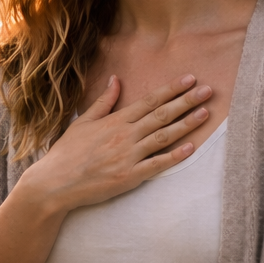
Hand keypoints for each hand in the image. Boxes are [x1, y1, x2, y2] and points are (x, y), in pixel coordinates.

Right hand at [0, 74, 210, 262]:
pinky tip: (191, 147)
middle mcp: (124, 135)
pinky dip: (175, 156)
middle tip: (209, 91)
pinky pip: (157, 164)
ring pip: (164, 137)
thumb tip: (115, 80)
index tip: (190, 79)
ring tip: (206, 113)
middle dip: (187, 101)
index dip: (171, 89)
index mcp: (114, 121)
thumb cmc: (67, 153)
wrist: (54, 183)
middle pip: (162, 115)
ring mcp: (128, 156)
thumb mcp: (83, 122)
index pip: (149, 101)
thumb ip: (103, 102)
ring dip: (187, 124)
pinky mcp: (129, 177)